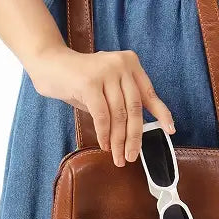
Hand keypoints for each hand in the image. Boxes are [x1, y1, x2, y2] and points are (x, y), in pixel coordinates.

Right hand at [30, 46, 175, 166]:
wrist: (48, 63)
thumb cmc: (78, 79)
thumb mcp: (106, 87)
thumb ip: (121, 101)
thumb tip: (135, 132)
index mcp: (130, 63)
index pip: (149, 93)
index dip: (161, 113)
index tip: (170, 130)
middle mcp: (122, 64)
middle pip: (135, 108)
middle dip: (134, 136)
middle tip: (131, 156)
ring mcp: (106, 72)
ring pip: (120, 114)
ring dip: (118, 140)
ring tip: (117, 155)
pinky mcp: (89, 82)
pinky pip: (102, 115)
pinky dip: (104, 133)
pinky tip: (104, 144)